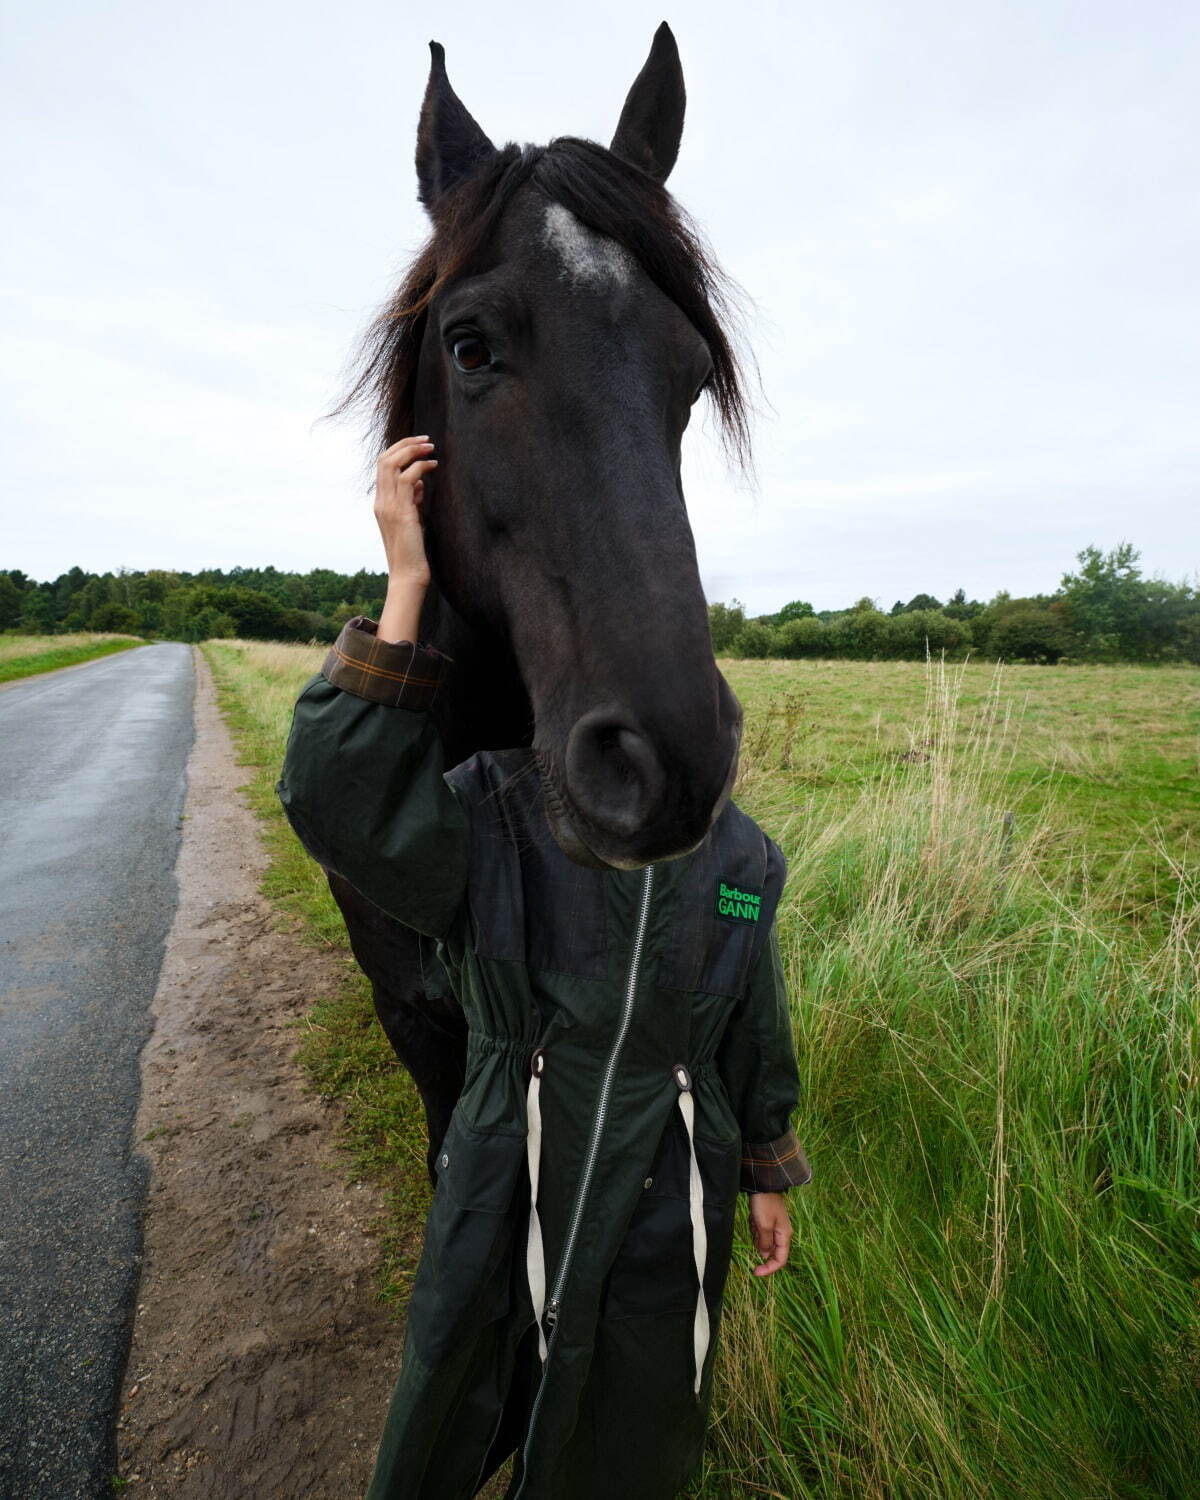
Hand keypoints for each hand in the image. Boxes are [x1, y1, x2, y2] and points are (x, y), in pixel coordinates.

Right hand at [374, 436, 437, 584]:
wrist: (408, 574)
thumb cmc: (413, 551)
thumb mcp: (412, 521)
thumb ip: (412, 501)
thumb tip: (419, 483)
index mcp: (381, 503)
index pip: (383, 466)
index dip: (399, 450)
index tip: (419, 445)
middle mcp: (380, 502)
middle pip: (384, 459)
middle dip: (406, 443)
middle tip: (427, 439)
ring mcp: (388, 506)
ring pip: (392, 464)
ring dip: (413, 450)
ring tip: (432, 448)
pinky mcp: (401, 512)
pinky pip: (407, 478)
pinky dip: (420, 467)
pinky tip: (433, 467)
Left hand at [748, 1192, 791, 1275]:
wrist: (763, 1184)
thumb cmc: (764, 1204)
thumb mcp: (763, 1225)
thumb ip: (765, 1243)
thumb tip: (765, 1256)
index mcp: (784, 1236)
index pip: (780, 1260)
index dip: (769, 1269)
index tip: (755, 1271)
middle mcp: (781, 1233)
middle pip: (770, 1250)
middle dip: (759, 1244)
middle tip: (754, 1228)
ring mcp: (774, 1227)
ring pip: (763, 1241)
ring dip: (756, 1234)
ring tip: (754, 1219)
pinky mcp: (767, 1221)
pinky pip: (759, 1232)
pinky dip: (754, 1227)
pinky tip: (753, 1216)